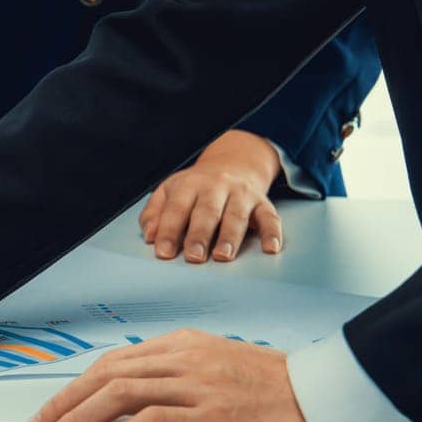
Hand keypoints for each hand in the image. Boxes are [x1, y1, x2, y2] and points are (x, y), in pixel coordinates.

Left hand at [24, 329, 316, 421]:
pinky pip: (147, 421)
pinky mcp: (208, 414)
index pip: (114, 362)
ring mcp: (195, 385)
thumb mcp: (218, 365)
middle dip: (64, 401)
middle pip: (106, 375)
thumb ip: (177, 373)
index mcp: (182, 345)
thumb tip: (133, 394)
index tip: (54, 408)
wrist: (320, 396)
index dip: (77, 386)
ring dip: (77, 419)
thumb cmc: (273, 387)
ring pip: (118, 394)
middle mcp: (182, 359)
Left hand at [140, 130, 282, 262]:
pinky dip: (272, 233)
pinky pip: (270, 217)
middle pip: (207, 212)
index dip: (169, 230)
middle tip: (193, 257)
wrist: (234, 164)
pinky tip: (270, 248)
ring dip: (230, 236)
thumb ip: (155, 213)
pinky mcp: (262, 202)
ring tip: (222, 256)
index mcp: (190, 184)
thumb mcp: (169, 191)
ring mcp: (241, 193)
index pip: (177, 208)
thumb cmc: (196, 186)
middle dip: (199, 235)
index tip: (163, 252)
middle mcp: (216, 186)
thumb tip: (149, 236)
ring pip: (236, 215)